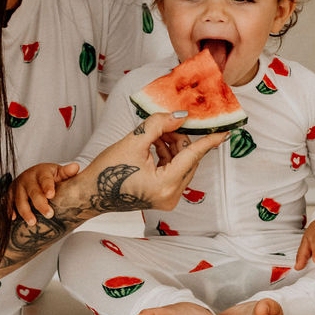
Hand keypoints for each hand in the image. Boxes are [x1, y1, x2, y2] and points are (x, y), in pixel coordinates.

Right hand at [11, 160, 80, 225]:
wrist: (34, 175)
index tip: (51, 195)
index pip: (45, 179)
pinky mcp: (10, 193)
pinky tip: (13, 219)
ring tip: (33, 222)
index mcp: (41, 172)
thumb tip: (75, 167)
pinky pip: (9, 203)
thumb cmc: (49, 177)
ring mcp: (18, 186)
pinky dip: (10, 210)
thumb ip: (67, 172)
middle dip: (40, 204)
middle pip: (33, 192)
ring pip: (20, 199)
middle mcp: (28, 178)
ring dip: (25, 211)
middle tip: (49, 214)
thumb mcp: (59, 173)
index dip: (48, 187)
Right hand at [78, 113, 225, 213]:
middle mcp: (170, 196)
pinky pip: (173, 172)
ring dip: (172, 147)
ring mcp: (167, 198)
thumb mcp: (134, 141)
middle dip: (180, 139)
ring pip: (181, 165)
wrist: (90, 193)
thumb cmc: (106, 171)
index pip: (193, 156)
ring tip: (156, 133)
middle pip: (188, 161)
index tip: (224, 131)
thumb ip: (159, 124)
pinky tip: (155, 145)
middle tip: (167, 124)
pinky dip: (167, 157)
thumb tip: (180, 116)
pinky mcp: (162, 197)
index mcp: (165, 184)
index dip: (208, 141)